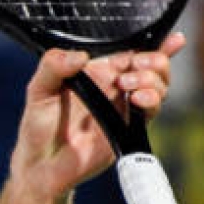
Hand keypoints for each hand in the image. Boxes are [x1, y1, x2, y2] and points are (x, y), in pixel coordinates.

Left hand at [8, 32, 185, 199]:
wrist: (41, 165)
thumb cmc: (38, 125)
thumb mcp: (38, 90)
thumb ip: (53, 67)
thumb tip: (79, 56)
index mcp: (95, 72)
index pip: (128, 50)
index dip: (149, 42)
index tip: (164, 38)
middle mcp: (113, 87)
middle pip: (151, 66)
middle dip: (154, 59)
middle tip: (138, 64)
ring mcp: (122, 108)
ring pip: (156, 86)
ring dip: (152, 80)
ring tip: (128, 84)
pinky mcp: (127, 130)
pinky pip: (150, 112)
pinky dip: (151, 101)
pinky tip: (138, 99)